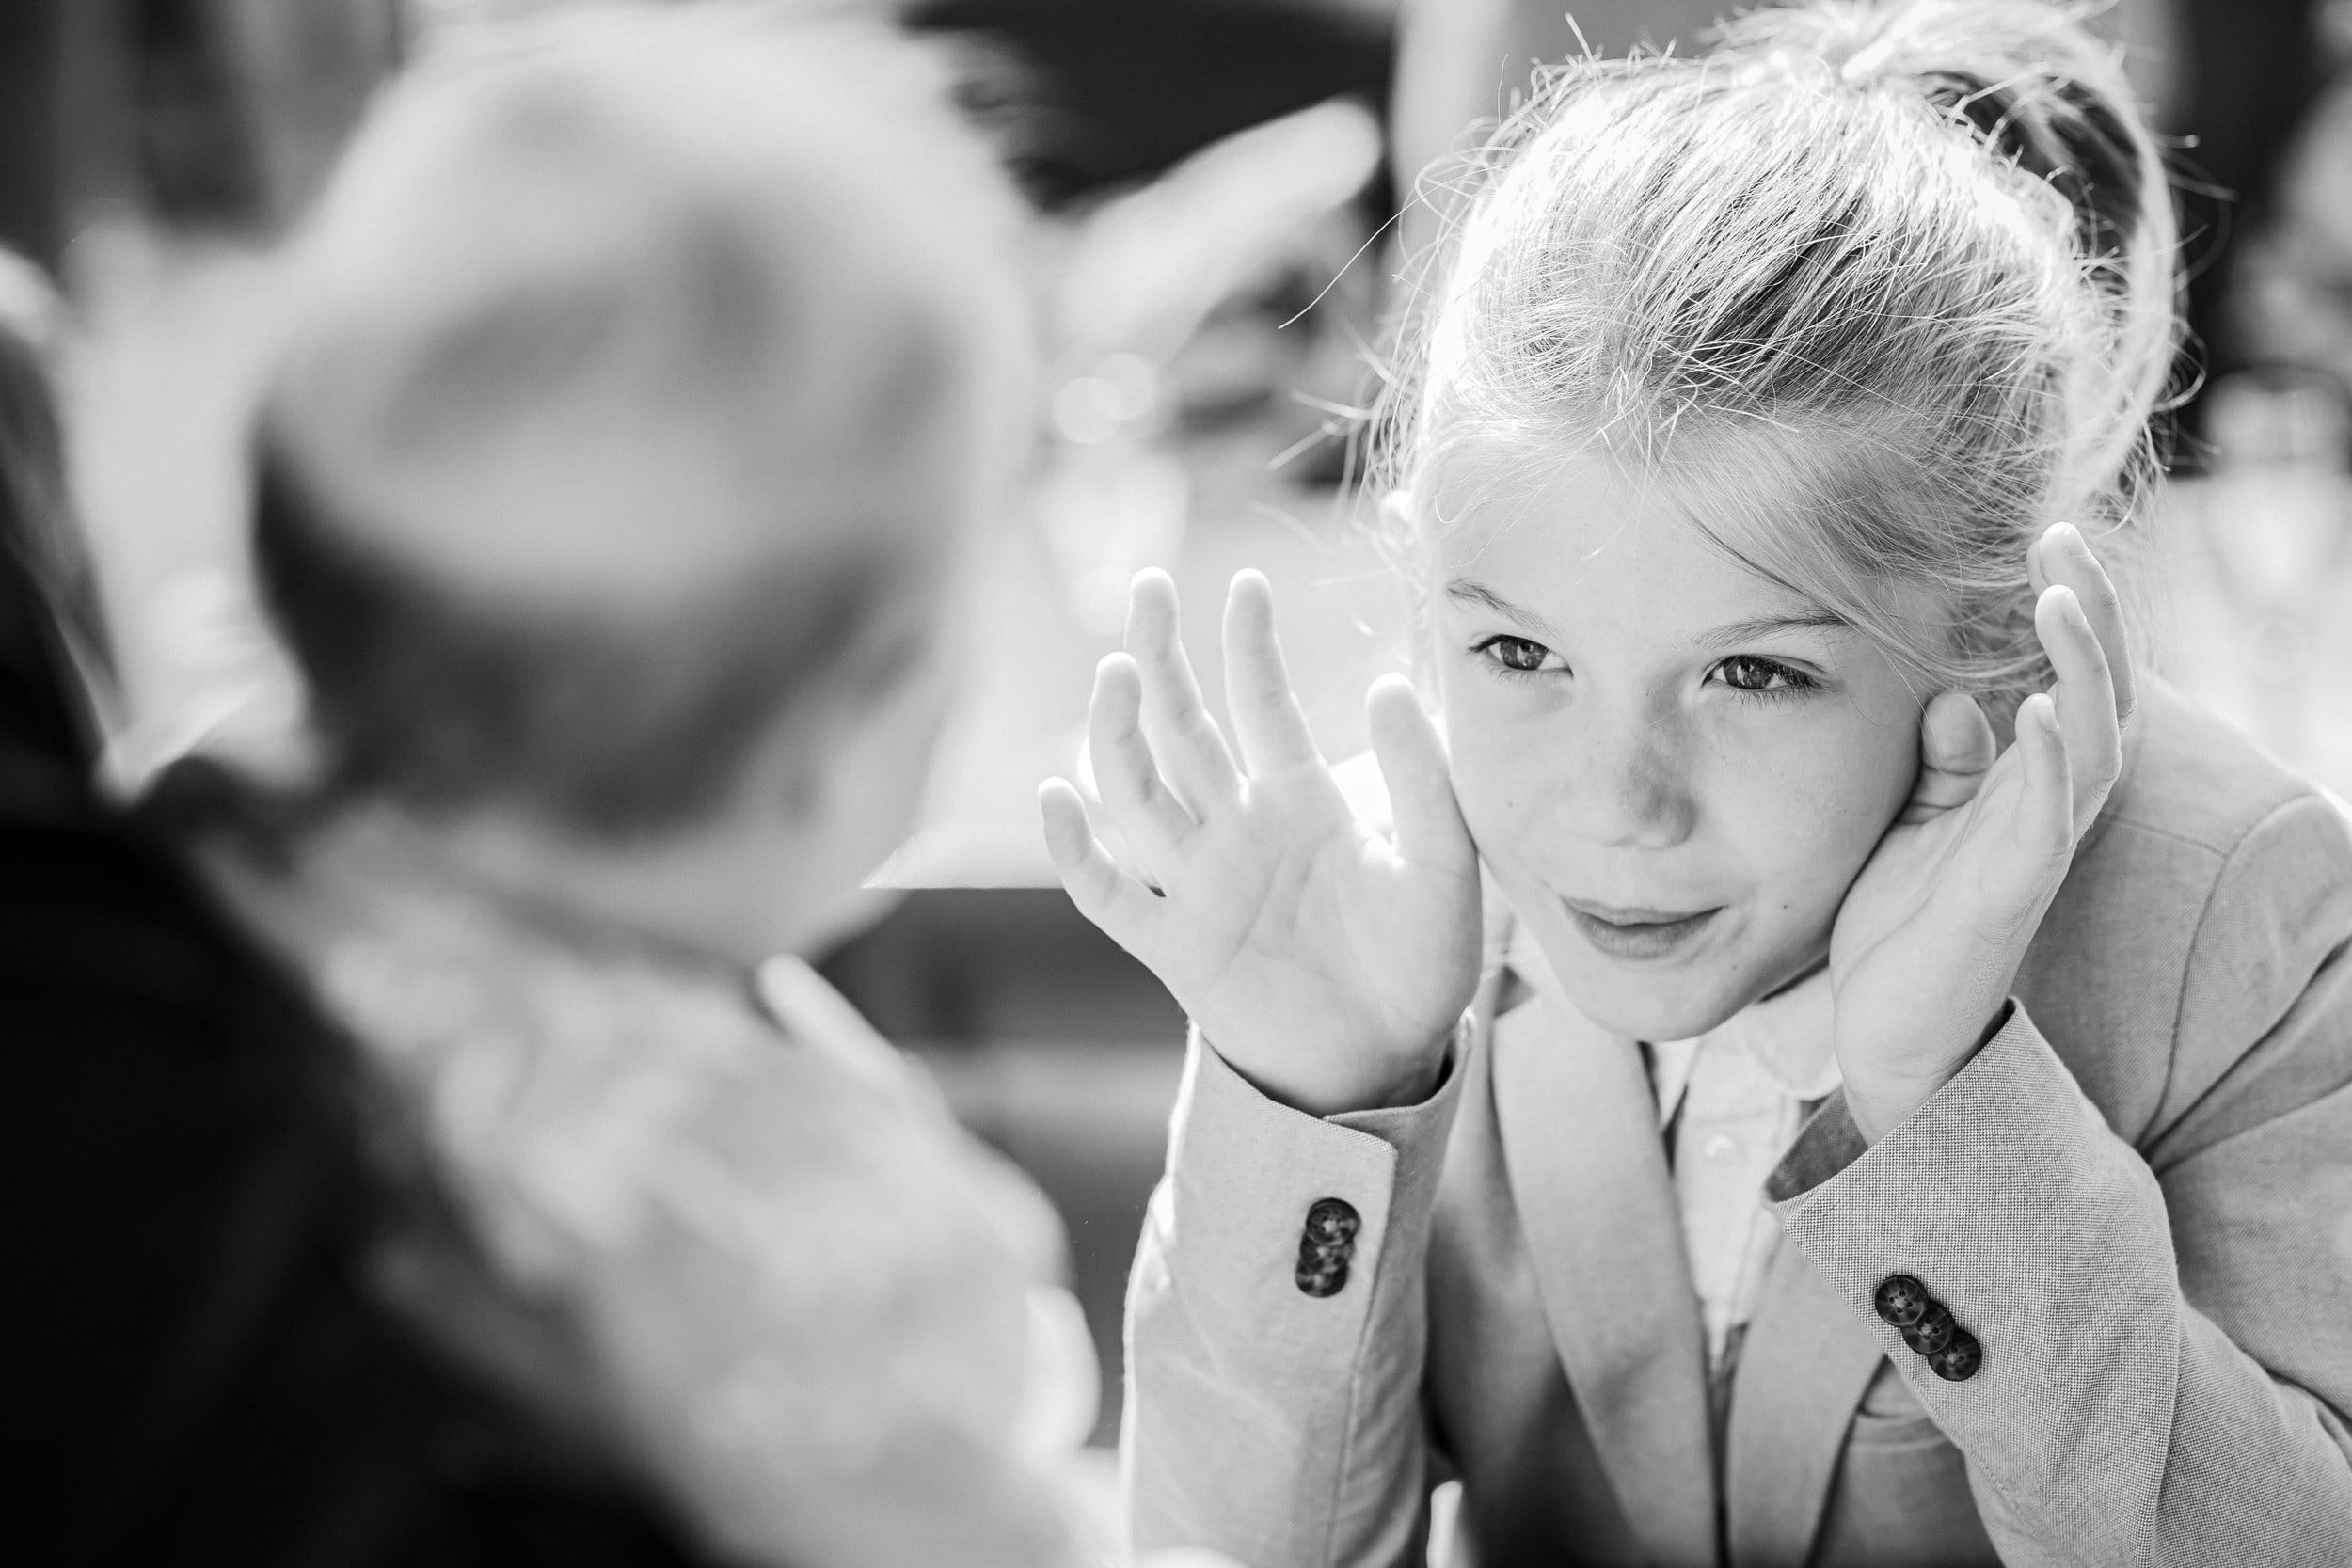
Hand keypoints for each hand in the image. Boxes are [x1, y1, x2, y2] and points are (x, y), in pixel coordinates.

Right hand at [1038, 569, 1480, 1114]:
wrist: (1389, 1059)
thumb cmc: (1419, 960)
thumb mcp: (1444, 864)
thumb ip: (1421, 780)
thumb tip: (1389, 684)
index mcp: (1301, 801)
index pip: (1262, 703)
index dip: (1250, 645)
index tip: (1248, 584)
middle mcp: (1239, 830)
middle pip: (1182, 729)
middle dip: (1160, 657)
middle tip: (1144, 588)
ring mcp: (1201, 886)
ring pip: (1139, 795)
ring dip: (1118, 736)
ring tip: (1116, 675)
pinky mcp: (1177, 949)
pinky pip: (1111, 896)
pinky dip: (1076, 852)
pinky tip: (1054, 802)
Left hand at [1829, 522, 2133, 1141]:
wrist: (1890, 1033)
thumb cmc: (1908, 926)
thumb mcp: (1918, 825)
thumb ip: (1945, 764)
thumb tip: (1953, 697)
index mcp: (2030, 785)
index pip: (2077, 679)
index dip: (2077, 610)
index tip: (2052, 537)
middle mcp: (2051, 809)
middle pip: (2103, 693)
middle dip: (2092, 614)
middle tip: (2066, 538)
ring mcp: (2036, 850)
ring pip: (2089, 743)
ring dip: (2078, 668)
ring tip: (2059, 598)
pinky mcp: (2008, 895)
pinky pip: (2043, 822)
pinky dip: (2041, 761)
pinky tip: (2030, 707)